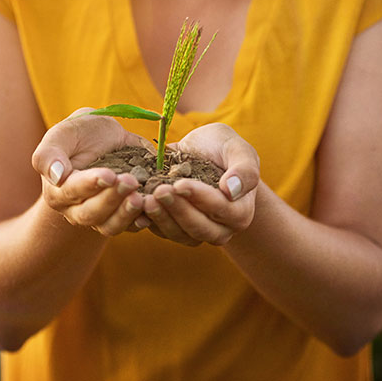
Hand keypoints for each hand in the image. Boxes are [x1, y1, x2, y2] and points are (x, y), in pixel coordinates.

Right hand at [32, 108, 154, 236]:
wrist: (102, 139)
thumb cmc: (78, 134)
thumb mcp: (61, 134)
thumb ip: (49, 154)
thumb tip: (55, 176)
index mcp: (58, 190)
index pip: (71, 191)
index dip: (90, 185)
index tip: (109, 175)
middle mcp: (76, 209)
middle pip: (91, 213)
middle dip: (112, 199)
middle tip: (130, 182)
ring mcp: (99, 216)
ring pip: (110, 226)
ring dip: (126, 214)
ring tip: (141, 198)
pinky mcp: (120, 217)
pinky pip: (129, 227)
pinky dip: (140, 221)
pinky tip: (150, 210)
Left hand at [141, 123, 260, 246]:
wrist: (203, 152)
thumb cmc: (223, 148)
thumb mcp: (237, 148)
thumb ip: (244, 168)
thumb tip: (232, 190)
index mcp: (240, 211)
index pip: (221, 209)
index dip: (200, 198)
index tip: (180, 184)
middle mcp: (222, 229)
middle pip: (199, 228)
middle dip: (178, 210)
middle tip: (159, 191)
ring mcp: (197, 232)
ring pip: (179, 234)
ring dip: (162, 218)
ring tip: (145, 199)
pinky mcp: (176, 229)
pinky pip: (162, 231)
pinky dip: (149, 221)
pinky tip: (137, 206)